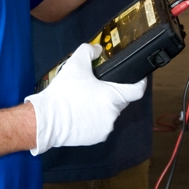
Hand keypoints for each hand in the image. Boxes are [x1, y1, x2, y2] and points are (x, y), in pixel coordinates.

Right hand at [24, 43, 145, 154]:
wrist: (48, 119)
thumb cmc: (64, 92)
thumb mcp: (76, 64)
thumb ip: (89, 51)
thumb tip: (97, 50)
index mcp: (114, 97)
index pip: (137, 90)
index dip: (140, 82)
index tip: (139, 79)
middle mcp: (113, 114)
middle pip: (120, 101)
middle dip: (112, 94)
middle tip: (98, 87)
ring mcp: (106, 128)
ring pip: (109, 114)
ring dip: (102, 107)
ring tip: (85, 101)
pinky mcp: (96, 138)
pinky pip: (100, 126)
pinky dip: (94, 120)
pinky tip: (81, 114)